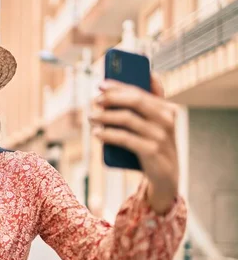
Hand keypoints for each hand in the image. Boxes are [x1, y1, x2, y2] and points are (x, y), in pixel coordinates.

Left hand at [90, 75, 178, 212]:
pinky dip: (108, 134)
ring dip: (105, 116)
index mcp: (167, 109)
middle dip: (111, 98)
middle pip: (135, 101)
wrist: (166, 176)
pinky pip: (125, 139)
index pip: (140, 91)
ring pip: (127, 119)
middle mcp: (166, 120)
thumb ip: (146, 106)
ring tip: (91, 117)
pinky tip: (97, 134)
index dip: (119, 86)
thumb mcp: (153, 125)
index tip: (100, 84)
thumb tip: (132, 82)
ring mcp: (160, 136)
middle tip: (94, 101)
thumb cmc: (154, 145)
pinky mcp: (152, 151)